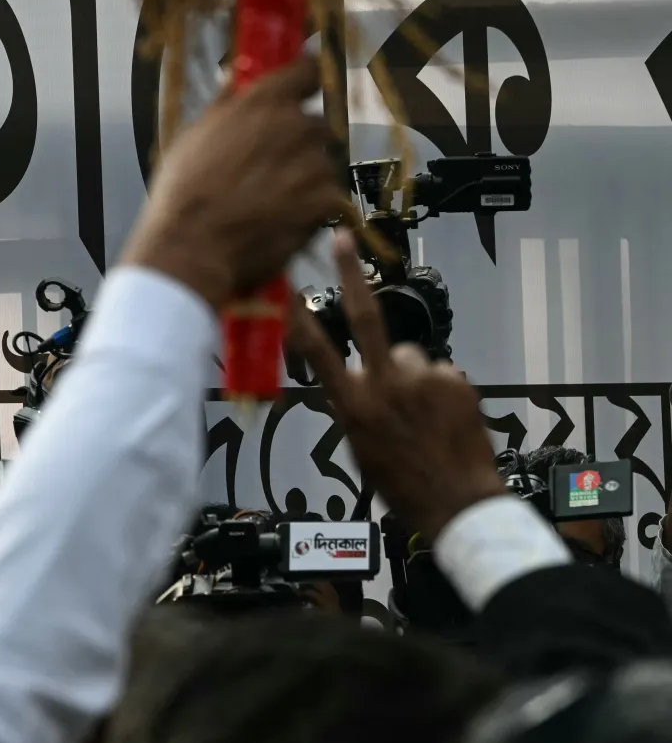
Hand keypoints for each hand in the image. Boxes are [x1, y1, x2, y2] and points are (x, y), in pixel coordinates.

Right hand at [123, 55, 342, 310]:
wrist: (193, 246)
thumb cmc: (184, 191)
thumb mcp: (192, 138)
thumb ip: (223, 107)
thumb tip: (232, 81)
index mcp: (263, 103)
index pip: (308, 71)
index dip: (305, 79)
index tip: (301, 87)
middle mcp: (295, 126)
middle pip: (316, 123)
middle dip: (299, 141)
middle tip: (271, 163)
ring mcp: (315, 165)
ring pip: (322, 163)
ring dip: (305, 177)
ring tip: (271, 200)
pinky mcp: (326, 202)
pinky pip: (328, 198)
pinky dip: (311, 209)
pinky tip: (282, 219)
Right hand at [288, 230, 504, 540]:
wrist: (457, 503)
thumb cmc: (402, 485)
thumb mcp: (361, 447)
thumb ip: (359, 405)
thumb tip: (365, 381)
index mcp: (352, 404)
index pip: (316, 352)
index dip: (297, 317)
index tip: (283, 286)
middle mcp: (383, 383)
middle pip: (365, 316)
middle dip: (351, 274)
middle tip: (341, 239)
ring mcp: (423, 379)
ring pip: (412, 358)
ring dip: (415, 376)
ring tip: (425, 414)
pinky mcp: (456, 381)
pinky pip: (442, 374)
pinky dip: (443, 391)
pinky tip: (446, 419)